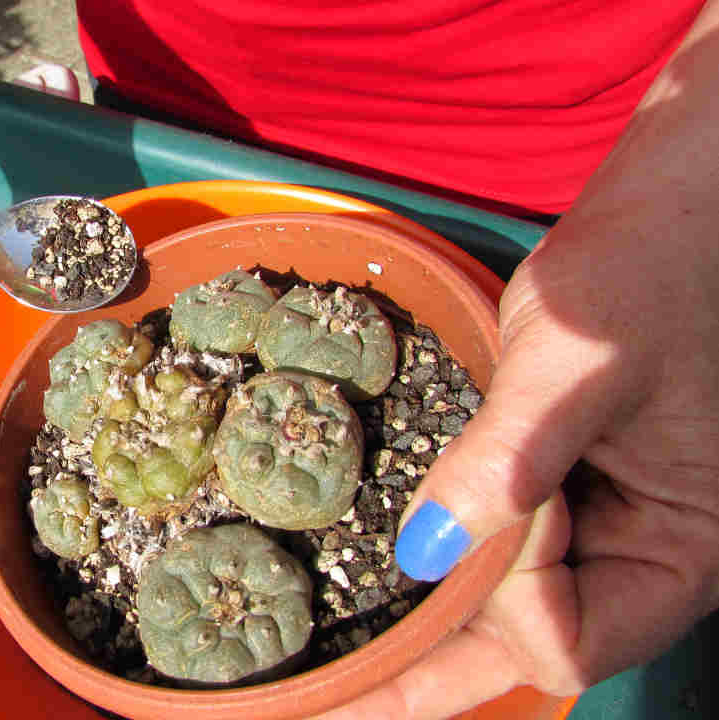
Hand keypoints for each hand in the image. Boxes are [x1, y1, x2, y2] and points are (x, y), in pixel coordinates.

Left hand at [317, 5, 718, 714]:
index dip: (504, 597)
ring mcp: (606, 526)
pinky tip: (390, 587)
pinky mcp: (568, 487)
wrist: (676, 202)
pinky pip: (507, 554)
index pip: (566, 639)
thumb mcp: (579, 362)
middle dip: (431, 679)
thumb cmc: (652, 265)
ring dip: (435, 634)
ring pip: (513, 612)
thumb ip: (505, 460)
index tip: (475, 509)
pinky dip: (452, 572)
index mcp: (681, 550)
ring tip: (346, 669)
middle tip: (331, 708)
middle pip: (530, 648)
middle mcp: (644, 556)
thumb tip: (426, 553)